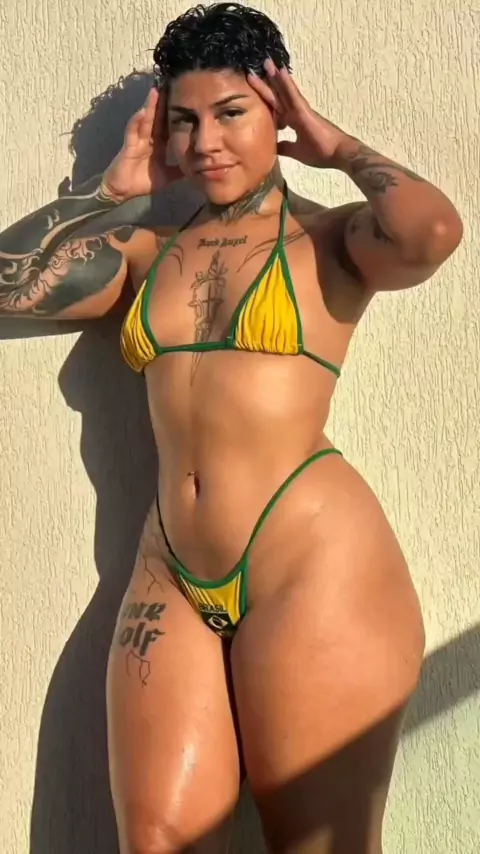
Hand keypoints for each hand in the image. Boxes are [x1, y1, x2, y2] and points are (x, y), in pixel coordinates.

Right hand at [102, 87, 182, 201]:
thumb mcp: (168, 176)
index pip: (169, 124)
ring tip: (157, 91)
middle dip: (164, 101)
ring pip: (146, 119)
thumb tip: (199, 168)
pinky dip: (137, 121)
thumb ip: (180, 170)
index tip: (187, 99)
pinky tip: (143, 112)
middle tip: (172, 84)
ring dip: (150, 105)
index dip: (176, 113)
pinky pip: (133, 131)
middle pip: (158, 117)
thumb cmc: (143, 181)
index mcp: (158, 143)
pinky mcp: (128, 145)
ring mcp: (138, 139)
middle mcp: (148, 138)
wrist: (123, 191)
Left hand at [248, 59, 348, 167]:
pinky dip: (286, 84)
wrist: (338, 154)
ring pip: (285, 91)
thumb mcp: (296, 151)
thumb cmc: (321, 152)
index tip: (255, 89)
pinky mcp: (304, 112)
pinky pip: (293, 96)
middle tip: (253, 70)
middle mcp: (296, 112)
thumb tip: (273, 147)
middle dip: (266, 84)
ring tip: (266, 63)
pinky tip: (280, 72)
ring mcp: (300, 110)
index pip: (276, 107)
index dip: (266, 98)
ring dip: (276, 77)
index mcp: (293, 121)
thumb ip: (285, 146)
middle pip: (278, 96)